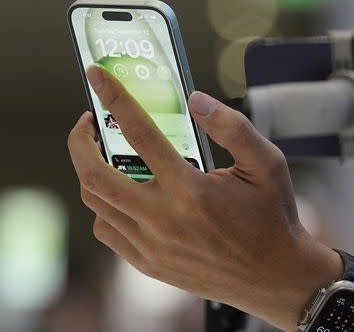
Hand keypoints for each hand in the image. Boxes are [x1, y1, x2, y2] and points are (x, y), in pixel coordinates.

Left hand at [67, 66, 342, 329]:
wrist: (274, 279)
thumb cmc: (271, 217)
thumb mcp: (266, 163)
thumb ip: (232, 127)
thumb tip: (194, 99)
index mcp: (191, 190)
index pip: (139, 133)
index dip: (113, 98)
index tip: (96, 75)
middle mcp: (163, 220)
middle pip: (93, 176)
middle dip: (79, 141)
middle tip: (88, 123)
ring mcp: (150, 246)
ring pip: (95, 203)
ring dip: (90, 171)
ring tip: (104, 153)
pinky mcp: (147, 264)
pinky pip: (106, 229)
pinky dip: (105, 205)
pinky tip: (123, 192)